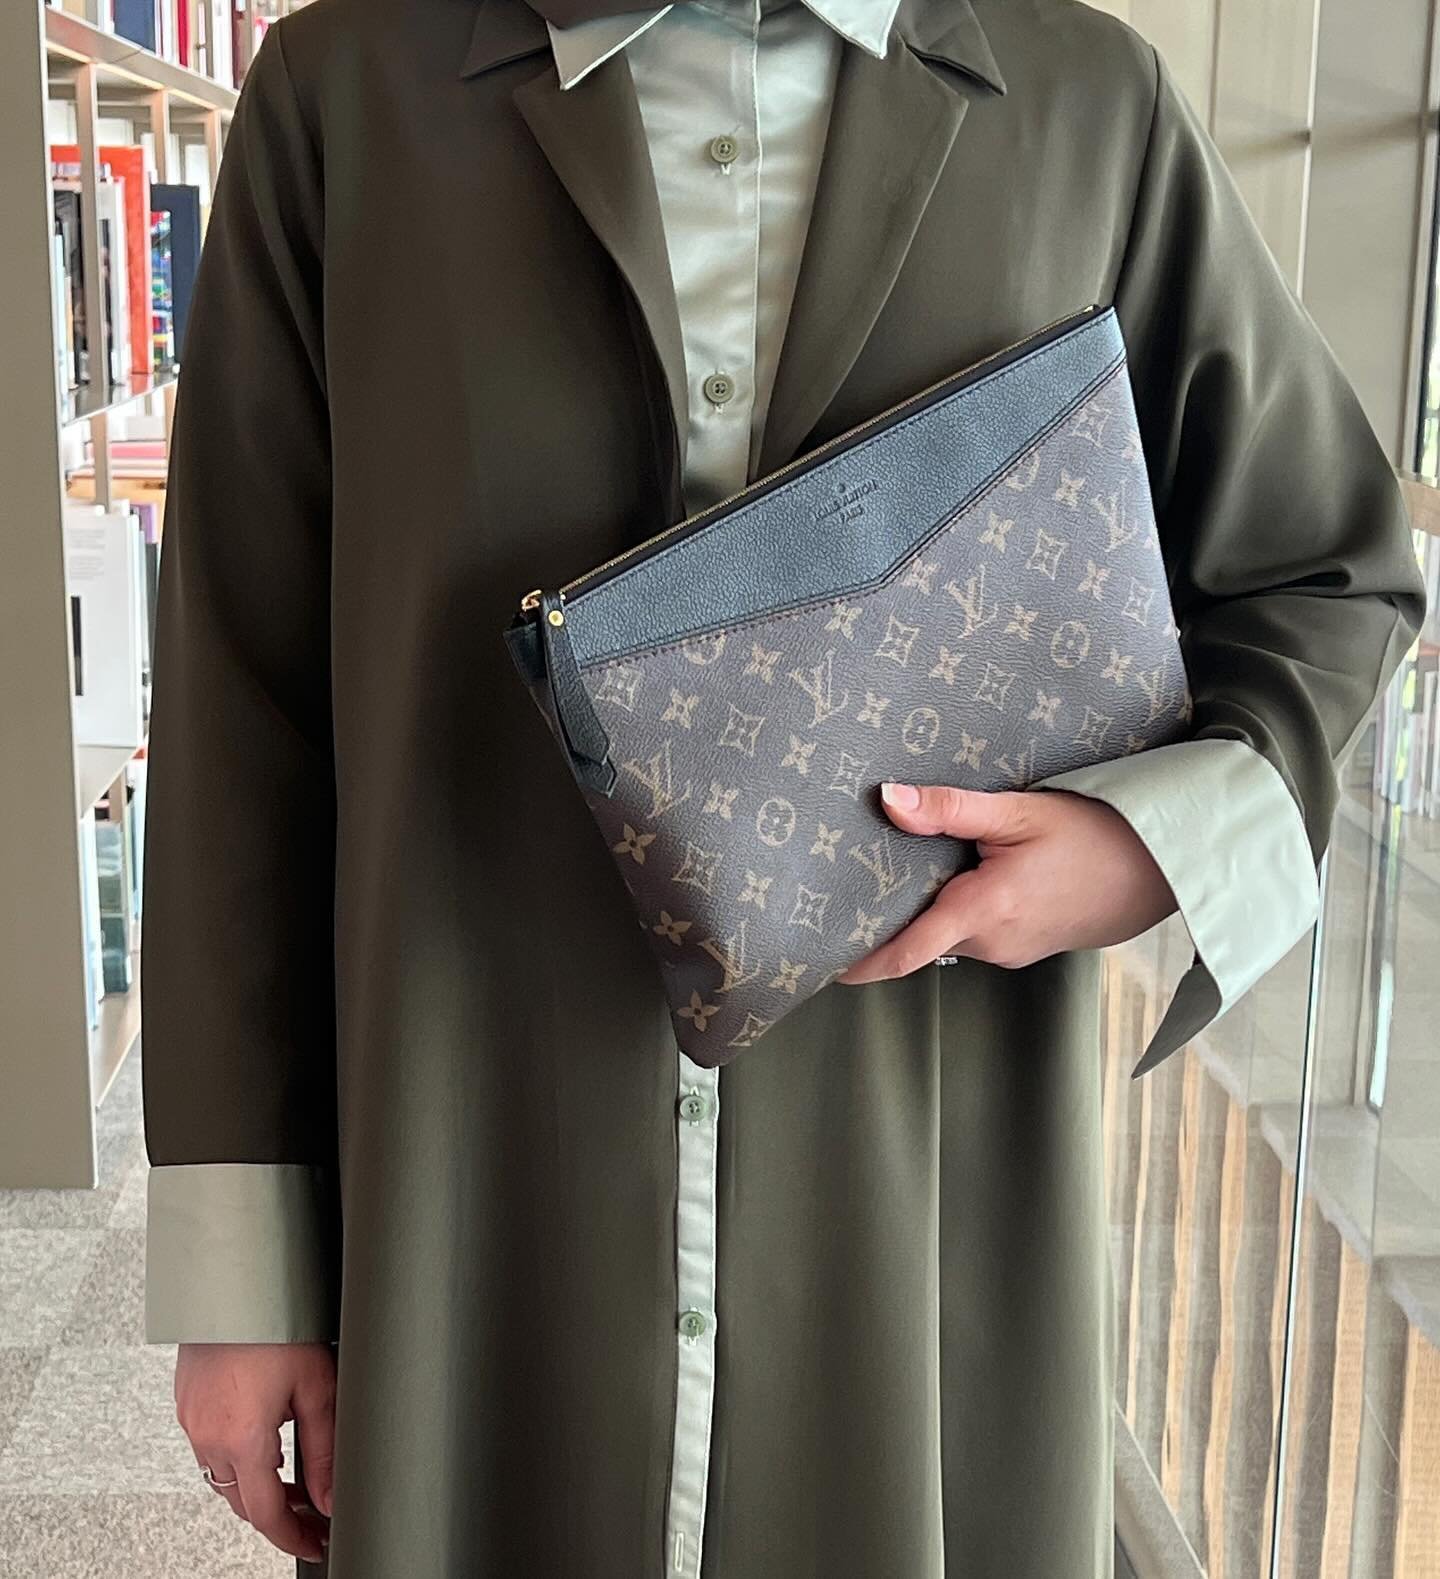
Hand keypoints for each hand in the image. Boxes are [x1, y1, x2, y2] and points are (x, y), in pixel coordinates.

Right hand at [175, 1341, 335, 1562]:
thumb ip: (325, 1450)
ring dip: (254, 1485)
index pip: (266, 1513)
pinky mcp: (187, 1402)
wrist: (236, 1283)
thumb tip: (330, 1497)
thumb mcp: (317, 1387)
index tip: (313, 1543)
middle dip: (277, 1514)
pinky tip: (262, 1442)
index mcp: (242, 1439)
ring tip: (292, 1481)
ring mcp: (191, 1419)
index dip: (293, 1536)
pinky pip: (209, 1447)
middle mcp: (208, 1435)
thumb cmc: (277, 1324)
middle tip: (311, 1514)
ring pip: (222, 1476)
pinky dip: (236, 1457)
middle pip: (241, 1500)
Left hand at [838, 781, 1176, 983]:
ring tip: (897, 872)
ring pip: (948, 935)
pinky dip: (956, 912)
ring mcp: (1010, 949)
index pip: (905, 952)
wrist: (1163, 870)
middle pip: (919, 939)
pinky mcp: (1024, 946)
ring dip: (926, 912)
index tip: (821, 961)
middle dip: (886, 921)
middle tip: (845, 890)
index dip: (860, 962)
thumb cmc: (1098, 836)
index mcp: (984, 911)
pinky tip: (957, 876)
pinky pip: (974, 933)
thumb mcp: (1020, 811)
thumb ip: (950, 809)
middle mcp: (993, 942)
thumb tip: (888, 800)